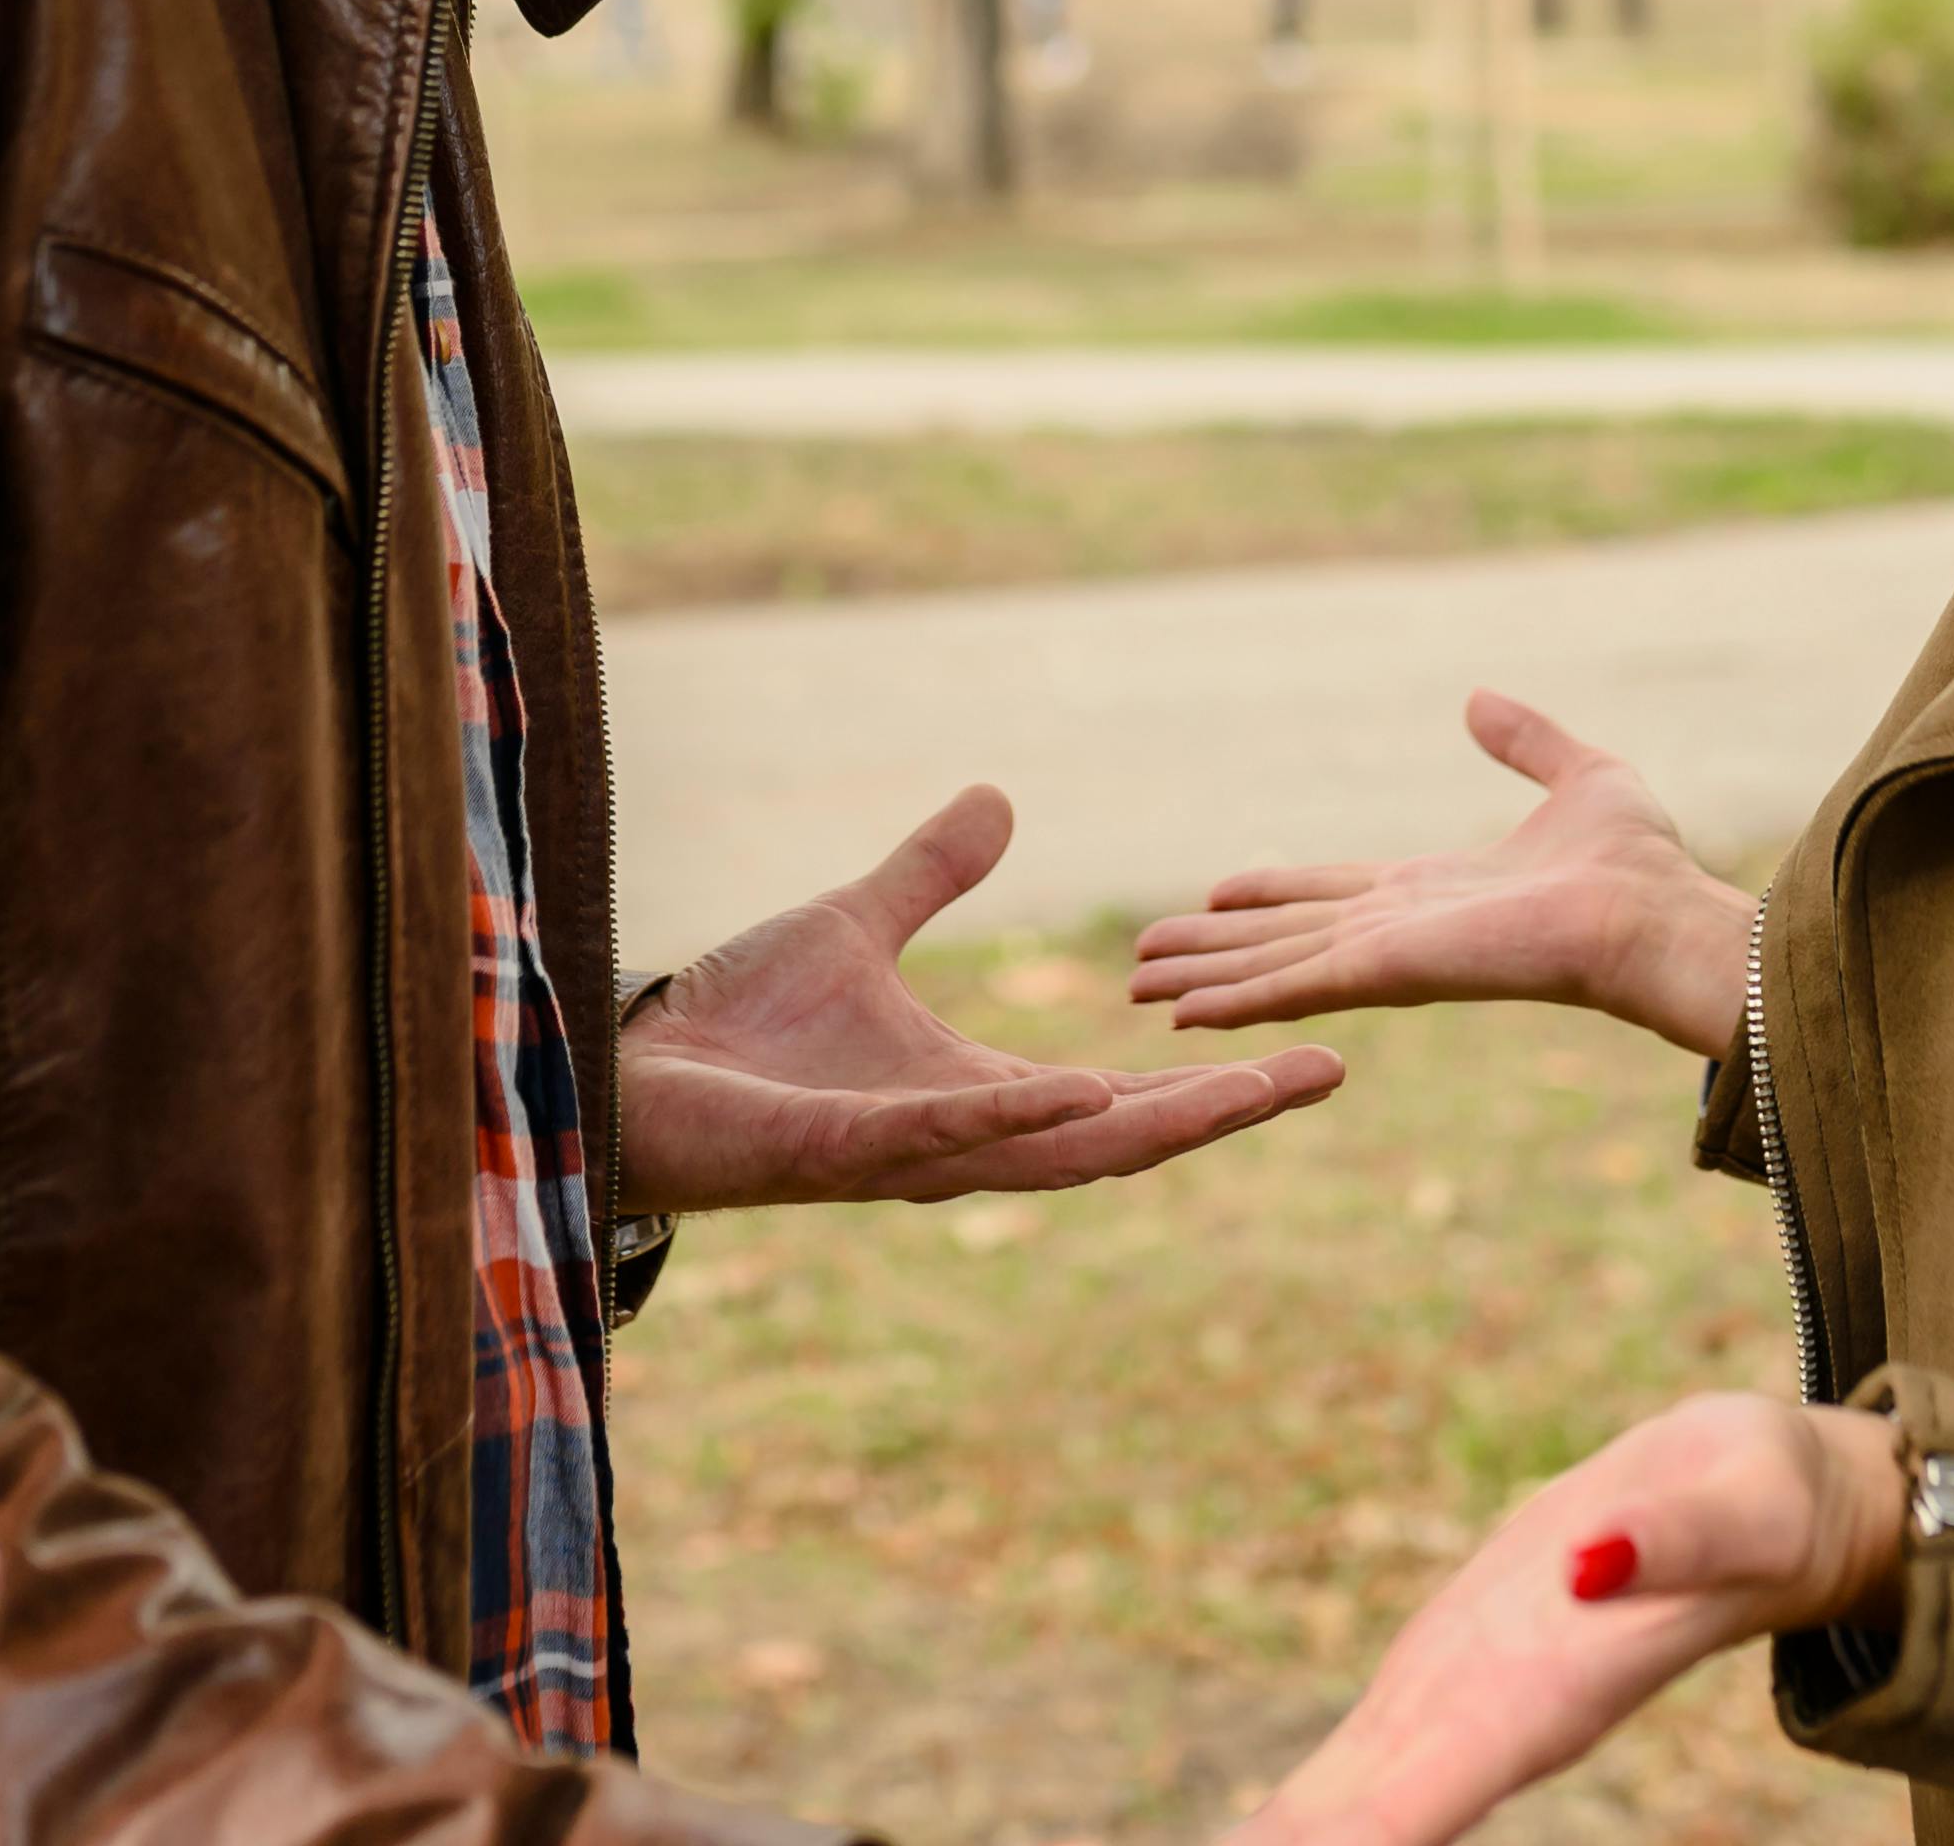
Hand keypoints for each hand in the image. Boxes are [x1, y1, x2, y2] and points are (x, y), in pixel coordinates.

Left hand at [620, 785, 1346, 1213]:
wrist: (629, 1074)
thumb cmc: (733, 1025)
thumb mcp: (855, 925)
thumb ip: (932, 875)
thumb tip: (1000, 801)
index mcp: (979, 1093)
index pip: (1123, 1094)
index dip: (1214, 1076)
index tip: (1311, 1048)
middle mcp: (965, 1139)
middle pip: (1122, 1134)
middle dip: (1223, 1109)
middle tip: (1324, 1070)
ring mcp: (910, 1153)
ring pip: (1059, 1150)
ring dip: (1152, 1122)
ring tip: (1245, 1093)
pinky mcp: (845, 1150)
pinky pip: (945, 1137)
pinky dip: (1012, 1117)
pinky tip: (1079, 1089)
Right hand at [1129, 692, 1750, 1058]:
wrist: (1656, 920)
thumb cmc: (1637, 866)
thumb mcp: (1582, 777)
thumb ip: (1526, 742)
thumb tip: (1478, 700)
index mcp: (1434, 890)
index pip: (1331, 894)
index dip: (1272, 894)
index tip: (1219, 892)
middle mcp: (1399, 929)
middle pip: (1283, 937)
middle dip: (1216, 948)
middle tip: (1146, 957)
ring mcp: (1388, 955)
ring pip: (1273, 966)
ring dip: (1205, 978)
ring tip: (1139, 987)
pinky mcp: (1387, 973)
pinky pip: (1293, 985)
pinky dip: (1234, 1000)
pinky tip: (1181, 1013)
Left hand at [1234, 1395, 1908, 1845]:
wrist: (1756, 1500)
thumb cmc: (1765, 1506)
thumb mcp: (1742, 1507)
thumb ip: (1675, 1539)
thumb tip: (1593, 1561)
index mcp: (1551, 1693)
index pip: (1423, 1791)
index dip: (1351, 1837)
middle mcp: (1496, 1720)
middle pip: (1367, 1820)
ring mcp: (1463, 1700)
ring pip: (1350, 1800)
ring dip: (1285, 1839)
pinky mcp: (1448, 1663)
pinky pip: (1361, 1757)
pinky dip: (1302, 1813)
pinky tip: (1258, 1844)